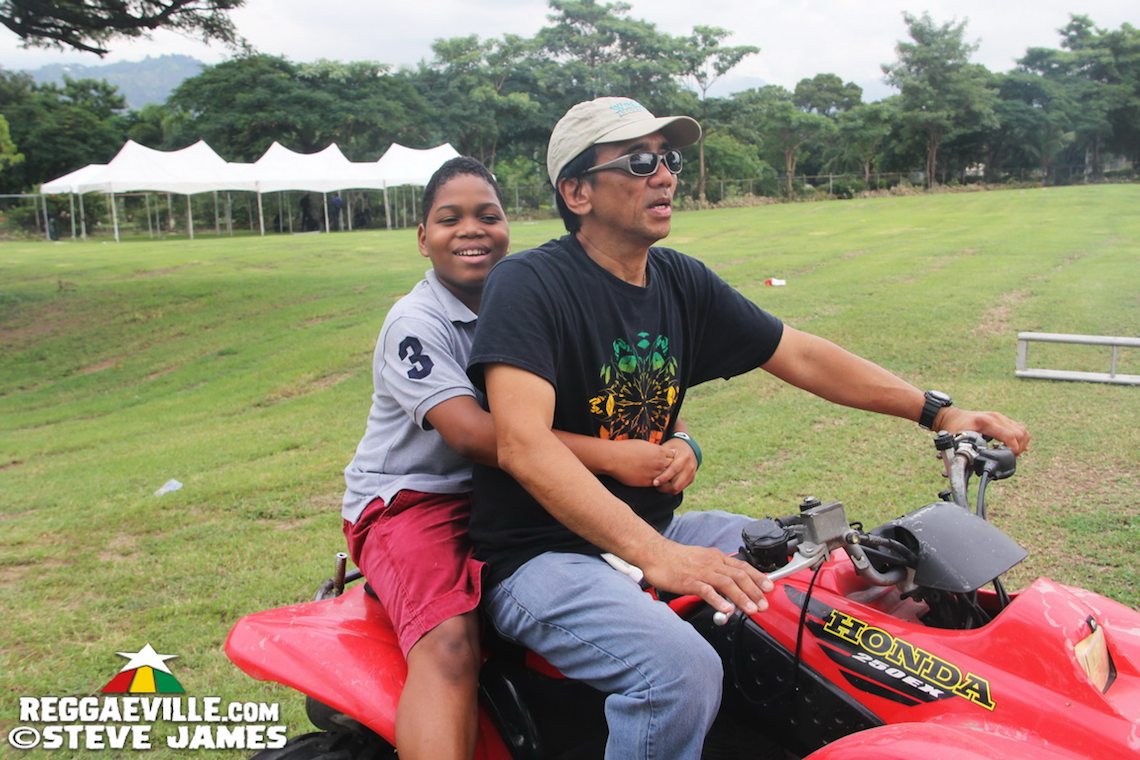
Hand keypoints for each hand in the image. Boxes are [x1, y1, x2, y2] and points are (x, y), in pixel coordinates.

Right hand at [605, 438, 677, 486]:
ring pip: (666, 477)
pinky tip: (651, 479)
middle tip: (666, 468)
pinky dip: (656, 482)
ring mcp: (654, 474)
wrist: (614, 458)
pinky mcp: (647, 483)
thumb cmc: (627, 448)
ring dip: (664, 476)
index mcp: (660, 451)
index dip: (670, 457)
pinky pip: (657, 484)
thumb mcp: (644, 444)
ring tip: (660, 475)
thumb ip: (655, 450)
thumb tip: (660, 452)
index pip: (674, 456)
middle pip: (673, 467)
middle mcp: (659, 463)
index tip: (666, 458)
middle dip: (669, 467)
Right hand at [640, 541, 773, 617]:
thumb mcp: (701, 560)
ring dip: (742, 597)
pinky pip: (706, 591)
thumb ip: (716, 572)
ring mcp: (701, 572)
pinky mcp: (689, 581)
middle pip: (739, 576)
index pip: (742, 566)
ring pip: (727, 583)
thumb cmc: (676, 559)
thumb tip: (729, 585)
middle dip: (755, 591)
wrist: (655, 553)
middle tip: (764, 604)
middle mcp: (712, 563)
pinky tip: (726, 609)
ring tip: (751, 609)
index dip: (758, 577)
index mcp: (716, 557)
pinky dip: (718, 601)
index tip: (769, 587)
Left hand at [653, 438, 697, 493]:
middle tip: (655, 485)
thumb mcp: (668, 447)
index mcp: (684, 457)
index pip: (673, 470)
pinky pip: (681, 488)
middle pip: (677, 483)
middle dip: (665, 487)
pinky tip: (665, 485)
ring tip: (659, 486)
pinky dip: (672, 489)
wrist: (689, 448)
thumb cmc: (674, 447)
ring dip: (668, 489)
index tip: (654, 482)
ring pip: (678, 488)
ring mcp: (692, 474)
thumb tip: (648, 460)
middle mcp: (690, 466)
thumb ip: (662, 454)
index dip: (663, 477)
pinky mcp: (691, 479)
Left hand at [937, 407, 1030, 454]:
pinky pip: (1020, 429)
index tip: (1008, 458)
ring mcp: (1001, 417)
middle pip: (1020, 434)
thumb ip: (963, 453)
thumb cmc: (953, 428)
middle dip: (1018, 449)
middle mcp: (996, 417)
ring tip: (1011, 453)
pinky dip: (1021, 439)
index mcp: (986, 422)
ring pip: (1022, 431)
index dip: (1013, 450)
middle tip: (1009, 457)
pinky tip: (1013, 447)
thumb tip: (966, 469)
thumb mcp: (956, 440)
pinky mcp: (1003, 420)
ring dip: (1022, 444)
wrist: (951, 416)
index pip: (1010, 436)